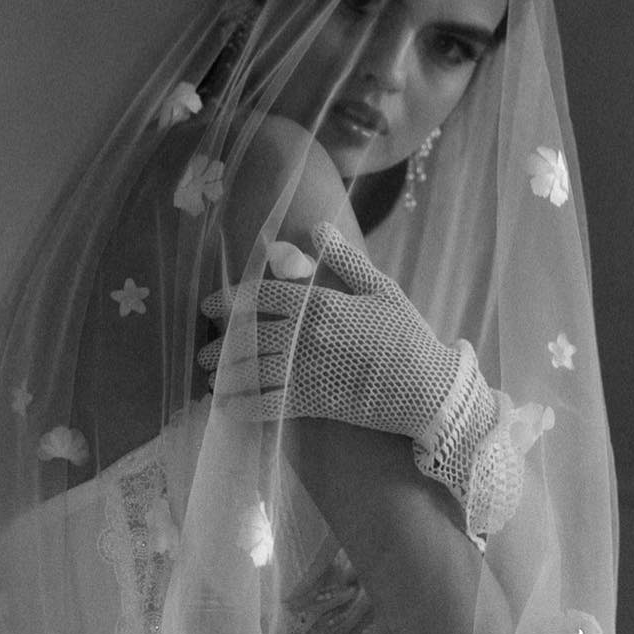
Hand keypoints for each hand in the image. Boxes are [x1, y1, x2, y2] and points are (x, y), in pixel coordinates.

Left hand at [197, 222, 469, 441]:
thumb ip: (344, 259)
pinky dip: (243, 406)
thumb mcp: (380, 288)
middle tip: (204, 352)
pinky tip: (228, 407)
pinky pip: (267, 404)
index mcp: (318, 303)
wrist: (429, 388)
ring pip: (251, 370)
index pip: (260, 295)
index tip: (208, 307)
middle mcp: (305, 335)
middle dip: (220, 345)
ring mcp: (306, 371)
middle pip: (247, 335)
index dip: (228, 300)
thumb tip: (317, 226)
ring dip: (225, 375)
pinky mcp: (314, 404)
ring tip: (210, 379)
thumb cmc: (408, 335)